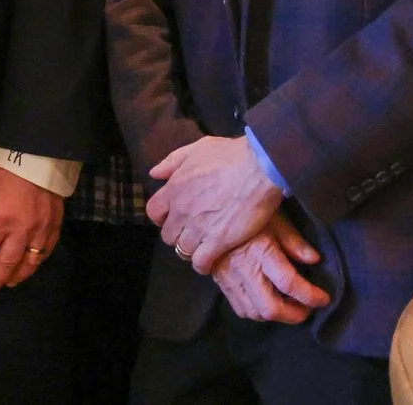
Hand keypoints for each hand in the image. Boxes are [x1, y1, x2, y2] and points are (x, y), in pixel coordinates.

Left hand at [0, 159, 62, 295]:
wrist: (38, 152)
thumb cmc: (2, 166)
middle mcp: (21, 229)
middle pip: (6, 262)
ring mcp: (41, 229)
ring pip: (29, 262)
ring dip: (17, 276)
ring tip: (7, 283)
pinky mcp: (55, 225)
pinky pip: (46, 251)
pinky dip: (36, 262)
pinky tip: (29, 266)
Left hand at [147, 134, 282, 272]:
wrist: (259, 168)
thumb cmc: (231, 155)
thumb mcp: (197, 148)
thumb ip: (172, 162)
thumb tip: (155, 173)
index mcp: (174, 189)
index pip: (153, 212)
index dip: (162, 218)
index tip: (174, 218)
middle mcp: (181, 211)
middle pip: (168, 235)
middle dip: (178, 235)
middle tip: (192, 233)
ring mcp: (198, 227)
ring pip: (182, 250)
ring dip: (191, 250)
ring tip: (203, 247)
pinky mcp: (218, 241)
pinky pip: (201, 262)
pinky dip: (203, 264)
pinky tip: (211, 260)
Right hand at [210, 216, 328, 324]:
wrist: (209, 208)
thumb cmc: (247, 210)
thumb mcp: (274, 218)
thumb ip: (294, 241)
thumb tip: (314, 260)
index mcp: (260, 251)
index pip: (289, 283)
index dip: (310, 296)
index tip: (324, 298)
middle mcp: (243, 269)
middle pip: (270, 308)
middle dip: (294, 315)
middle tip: (307, 308)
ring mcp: (229, 278)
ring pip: (255, 313)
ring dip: (276, 315)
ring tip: (289, 305)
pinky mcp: (220, 282)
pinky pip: (240, 309)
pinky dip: (257, 313)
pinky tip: (267, 302)